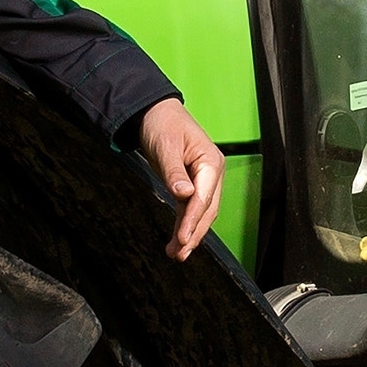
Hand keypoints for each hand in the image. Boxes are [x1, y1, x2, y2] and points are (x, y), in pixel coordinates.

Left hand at [139, 98, 224, 260]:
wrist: (155, 112)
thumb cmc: (162, 123)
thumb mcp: (165, 146)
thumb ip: (175, 172)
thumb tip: (185, 195)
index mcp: (211, 162)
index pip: (203, 198)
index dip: (193, 220)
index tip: (182, 237)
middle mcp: (212, 173)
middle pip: (207, 210)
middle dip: (194, 234)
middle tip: (179, 253)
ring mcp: (204, 180)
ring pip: (201, 213)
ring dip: (190, 234)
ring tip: (176, 254)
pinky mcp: (192, 184)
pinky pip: (191, 209)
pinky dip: (186, 224)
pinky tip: (179, 239)